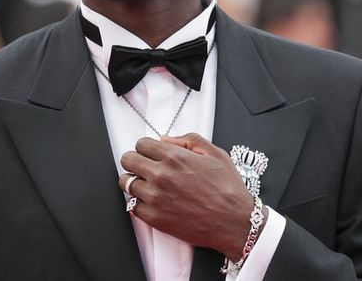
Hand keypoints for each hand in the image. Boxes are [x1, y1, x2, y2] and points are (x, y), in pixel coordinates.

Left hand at [118, 133, 257, 260]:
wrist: (235, 222)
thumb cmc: (228, 189)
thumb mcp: (215, 154)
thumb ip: (188, 140)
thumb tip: (165, 139)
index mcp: (175, 157)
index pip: (141, 144)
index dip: (146, 147)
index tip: (150, 153)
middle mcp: (161, 175)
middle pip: (128, 160)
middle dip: (135, 160)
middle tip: (143, 166)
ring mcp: (156, 198)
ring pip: (126, 183)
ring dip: (134, 181)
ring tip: (146, 184)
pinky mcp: (155, 218)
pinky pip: (132, 206)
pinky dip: (139, 202)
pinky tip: (151, 201)